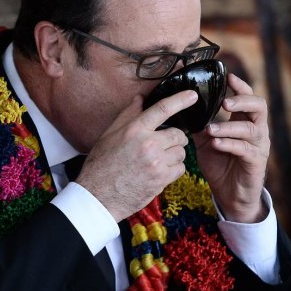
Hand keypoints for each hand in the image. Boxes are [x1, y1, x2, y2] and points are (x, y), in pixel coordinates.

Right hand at [76, 91, 195, 220]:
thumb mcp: (109, 134)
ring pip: (181, 152)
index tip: (192, 96)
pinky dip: (174, 170)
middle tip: (165, 145)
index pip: (162, 109)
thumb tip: (140, 98)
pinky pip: (180, 168)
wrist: (98, 195)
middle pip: (178, 134)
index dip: (180, 100)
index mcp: (135, 130)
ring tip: (158, 161)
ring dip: (174, 155)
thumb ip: (128, 114)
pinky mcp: (161, 179)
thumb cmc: (102, 163)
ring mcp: (156, 163)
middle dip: (175, 138)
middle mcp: (148, 144)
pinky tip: (160, 172)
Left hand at [192, 73, 268, 222]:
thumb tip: (183, 108)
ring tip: (211, 129)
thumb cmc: (220, 165)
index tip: (228, 76)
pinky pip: (245, 149)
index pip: (248, 97)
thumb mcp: (206, 141)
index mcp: (244, 121)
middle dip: (242, 101)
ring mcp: (258, 146)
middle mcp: (256, 130)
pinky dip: (229, 144)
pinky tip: (216, 144)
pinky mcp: (256, 162)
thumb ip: (201, 124)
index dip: (241, 86)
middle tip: (225, 102)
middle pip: (259, 106)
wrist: (230, 195)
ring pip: (250, 129)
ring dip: (229, 127)